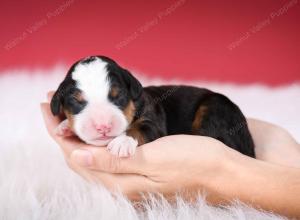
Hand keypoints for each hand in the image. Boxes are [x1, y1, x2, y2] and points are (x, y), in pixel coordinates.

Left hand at [41, 93, 230, 200]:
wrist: (224, 174)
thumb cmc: (194, 163)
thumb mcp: (154, 159)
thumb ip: (114, 161)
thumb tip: (78, 156)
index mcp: (120, 183)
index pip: (75, 156)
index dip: (58, 132)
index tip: (46, 107)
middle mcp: (121, 186)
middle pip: (79, 158)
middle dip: (62, 132)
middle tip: (51, 106)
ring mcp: (130, 182)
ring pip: (92, 159)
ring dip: (77, 137)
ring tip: (67, 116)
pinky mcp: (139, 175)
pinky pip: (107, 160)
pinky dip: (94, 144)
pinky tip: (95, 134)